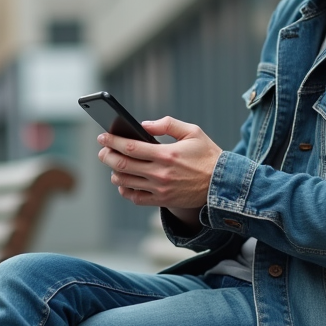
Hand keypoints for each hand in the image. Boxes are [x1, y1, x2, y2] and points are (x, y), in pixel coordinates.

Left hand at [96, 116, 221, 219]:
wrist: (222, 184)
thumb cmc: (208, 155)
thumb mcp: (193, 132)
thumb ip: (167, 124)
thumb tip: (143, 125)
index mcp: (166, 154)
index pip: (130, 147)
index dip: (112, 141)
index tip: (103, 136)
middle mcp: (160, 173)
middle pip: (122, 165)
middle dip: (107, 156)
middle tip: (103, 150)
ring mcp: (160, 189)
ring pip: (125, 182)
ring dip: (114, 173)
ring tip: (114, 165)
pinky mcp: (162, 200)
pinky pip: (135, 198)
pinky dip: (125, 190)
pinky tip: (124, 183)